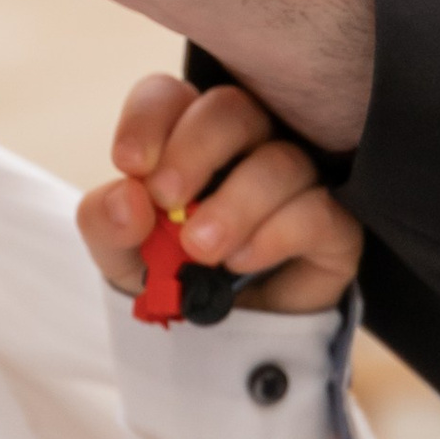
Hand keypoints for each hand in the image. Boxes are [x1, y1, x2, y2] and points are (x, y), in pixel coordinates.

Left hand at [80, 74, 362, 316]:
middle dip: (195, 148)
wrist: (214, 341)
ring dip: (235, 203)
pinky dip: (277, 233)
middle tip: (168, 198)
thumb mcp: (119, 255)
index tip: (130, 163)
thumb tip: (127, 199)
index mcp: (186, 137)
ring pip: (281, 160)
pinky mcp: (332, 227)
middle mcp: (247, 145)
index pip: (170, 97)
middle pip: (232, 109)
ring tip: (202, 249)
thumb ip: (106, 222)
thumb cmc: (168, 276)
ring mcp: (296, 182)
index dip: (149, 119)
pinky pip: (319, 210)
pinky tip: (243, 262)